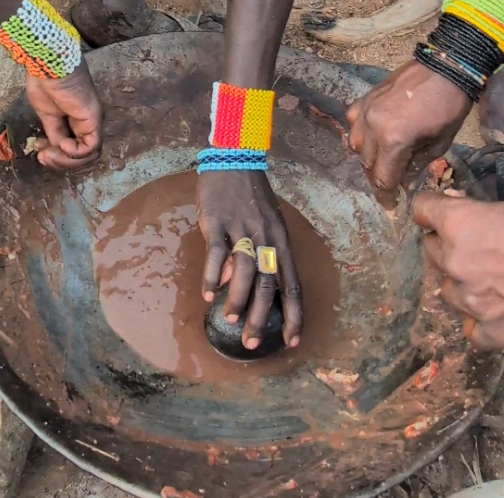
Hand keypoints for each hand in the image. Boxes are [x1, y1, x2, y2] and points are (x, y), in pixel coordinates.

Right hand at [26, 62, 102, 168]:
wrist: (47, 65)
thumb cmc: (45, 82)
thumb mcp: (47, 114)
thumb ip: (54, 132)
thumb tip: (53, 149)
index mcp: (75, 118)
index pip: (73, 147)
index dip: (56, 154)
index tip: (39, 150)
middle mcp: (86, 121)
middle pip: (82, 154)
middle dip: (61, 161)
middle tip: (42, 157)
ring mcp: (92, 120)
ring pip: (88, 155)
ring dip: (66, 161)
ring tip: (47, 155)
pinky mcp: (93, 118)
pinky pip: (90, 147)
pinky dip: (74, 152)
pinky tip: (61, 144)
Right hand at [197, 170, 302, 348]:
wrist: (234, 158)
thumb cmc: (251, 196)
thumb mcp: (266, 224)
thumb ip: (260, 255)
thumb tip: (238, 286)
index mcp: (281, 240)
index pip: (292, 284)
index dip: (294, 315)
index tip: (292, 341)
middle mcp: (266, 238)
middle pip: (268, 285)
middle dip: (262, 319)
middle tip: (252, 344)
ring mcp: (241, 229)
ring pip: (245, 273)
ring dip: (238, 301)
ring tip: (230, 321)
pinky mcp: (217, 222)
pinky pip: (216, 254)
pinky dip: (213, 277)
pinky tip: (209, 294)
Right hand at [346, 61, 471, 203]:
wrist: (445, 69)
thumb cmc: (449, 108)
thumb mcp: (439, 144)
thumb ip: (416, 165)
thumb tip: (403, 179)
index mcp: (394, 140)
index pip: (383, 179)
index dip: (387, 196)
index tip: (392, 205)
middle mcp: (373, 127)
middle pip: (368, 164)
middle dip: (379, 178)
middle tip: (392, 183)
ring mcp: (365, 110)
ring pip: (356, 145)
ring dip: (368, 156)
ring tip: (384, 158)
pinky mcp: (365, 97)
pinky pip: (353, 122)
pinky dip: (361, 132)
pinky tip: (373, 134)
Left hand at [414, 192, 503, 348]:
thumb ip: (482, 216)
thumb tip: (471, 219)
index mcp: (460, 224)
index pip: (422, 210)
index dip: (431, 210)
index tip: (439, 213)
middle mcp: (456, 262)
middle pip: (433, 252)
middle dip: (449, 246)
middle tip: (477, 248)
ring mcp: (471, 302)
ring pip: (449, 291)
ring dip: (463, 284)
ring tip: (495, 282)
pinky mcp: (491, 335)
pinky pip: (471, 328)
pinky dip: (482, 320)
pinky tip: (503, 311)